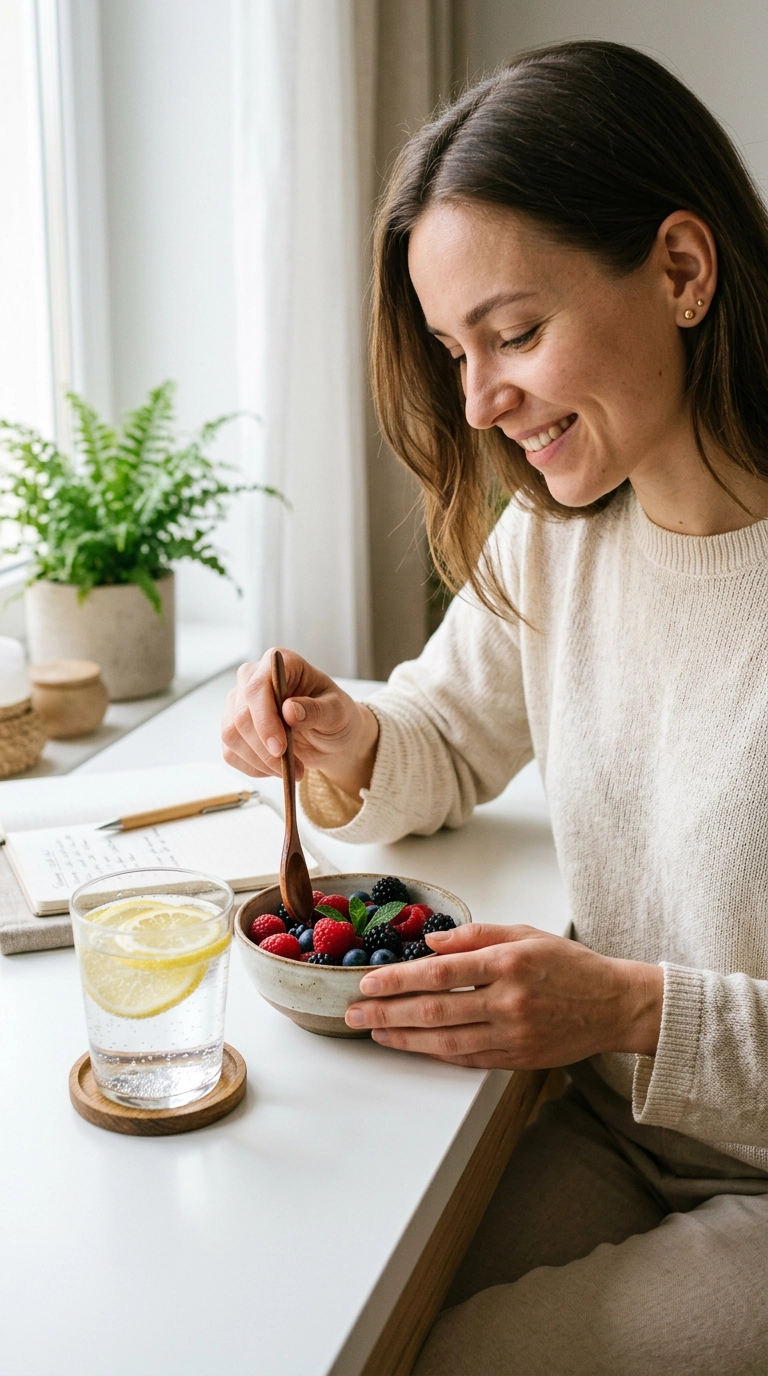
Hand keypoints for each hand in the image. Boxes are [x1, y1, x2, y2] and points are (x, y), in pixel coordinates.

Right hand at [221, 648, 378, 793]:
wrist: (331, 738)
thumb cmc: (336, 717)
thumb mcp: (338, 713)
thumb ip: (316, 710)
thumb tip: (290, 710)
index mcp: (280, 664)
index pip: (257, 688)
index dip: (264, 719)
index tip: (279, 748)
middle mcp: (253, 679)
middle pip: (240, 716)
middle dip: (265, 749)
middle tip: (294, 768)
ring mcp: (238, 704)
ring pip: (231, 736)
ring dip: (261, 761)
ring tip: (291, 769)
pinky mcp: (234, 729)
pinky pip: (231, 753)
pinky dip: (255, 768)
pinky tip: (276, 768)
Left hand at [345, 924, 663, 1068]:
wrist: (613, 1006)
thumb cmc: (568, 965)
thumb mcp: (524, 934)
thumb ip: (475, 935)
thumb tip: (431, 942)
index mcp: (507, 963)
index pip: (440, 972)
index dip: (398, 979)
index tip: (368, 981)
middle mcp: (508, 1001)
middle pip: (433, 1010)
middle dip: (386, 1011)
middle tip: (353, 1012)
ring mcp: (511, 1035)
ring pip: (444, 1040)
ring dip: (402, 1036)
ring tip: (372, 1030)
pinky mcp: (515, 1058)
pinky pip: (465, 1058)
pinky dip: (432, 1053)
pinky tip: (410, 1045)